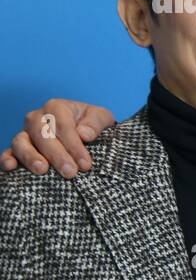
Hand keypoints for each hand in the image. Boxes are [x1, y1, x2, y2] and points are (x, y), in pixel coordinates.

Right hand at [0, 100, 115, 178]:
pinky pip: (8, 152)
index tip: (85, 164)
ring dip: (30, 156)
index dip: (74, 145)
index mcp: (56, 107)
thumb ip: (95, 123)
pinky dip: (6, 159)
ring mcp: (25, 133)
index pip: (63, 126)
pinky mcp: (17, 149)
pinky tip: (10, 168)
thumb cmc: (92, 124)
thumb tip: (85, 134)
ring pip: (20, 142)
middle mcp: (36, 118)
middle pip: (41, 134)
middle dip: (56, 154)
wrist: (84, 131)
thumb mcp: (101, 118)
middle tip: (70, 172)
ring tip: (42, 170)